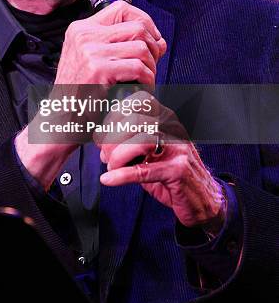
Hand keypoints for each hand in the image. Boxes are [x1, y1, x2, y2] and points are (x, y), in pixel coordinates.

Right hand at [55, 1, 166, 86]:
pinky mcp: (98, 70)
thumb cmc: (79, 93)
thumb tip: (159, 41)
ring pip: (141, 47)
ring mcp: (90, 52)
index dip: (144, 20)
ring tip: (146, 78)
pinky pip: (138, 67)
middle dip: (153, 46)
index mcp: (81, 29)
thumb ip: (121, 46)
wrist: (61, 117)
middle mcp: (84, 35)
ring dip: (151, 66)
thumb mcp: (92, 60)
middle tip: (152, 64)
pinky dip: (147, 79)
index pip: (121, 9)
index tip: (152, 38)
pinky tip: (142, 88)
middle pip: (137, 27)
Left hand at [98, 94, 225, 230]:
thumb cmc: (171, 173)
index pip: (137, 102)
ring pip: (140, 142)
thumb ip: (129, 141)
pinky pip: (144, 170)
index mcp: (166, 118)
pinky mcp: (178, 170)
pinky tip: (109, 179)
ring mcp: (178, 148)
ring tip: (111, 168)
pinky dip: (121, 175)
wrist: (202, 200)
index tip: (103, 136)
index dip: (115, 116)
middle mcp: (173, 128)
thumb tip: (100, 140)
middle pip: (135, 121)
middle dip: (112, 140)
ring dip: (117, 157)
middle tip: (105, 157)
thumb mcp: (150, 152)